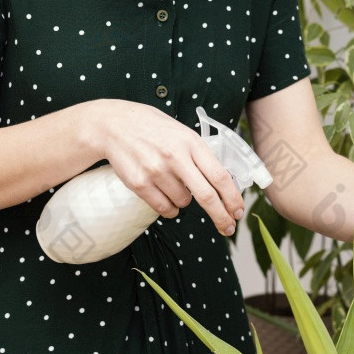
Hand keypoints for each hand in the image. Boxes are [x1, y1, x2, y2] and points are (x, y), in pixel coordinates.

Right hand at [88, 99, 243, 235]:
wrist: (114, 125)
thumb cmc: (153, 129)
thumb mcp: (182, 133)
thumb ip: (200, 155)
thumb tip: (224, 183)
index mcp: (191, 142)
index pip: (220, 176)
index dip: (233, 198)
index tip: (238, 211)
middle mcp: (175, 157)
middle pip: (206, 196)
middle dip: (221, 216)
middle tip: (228, 228)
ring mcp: (156, 171)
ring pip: (183, 203)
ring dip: (185, 201)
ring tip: (173, 183)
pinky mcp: (139, 183)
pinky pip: (164, 208)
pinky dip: (170, 209)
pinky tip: (165, 195)